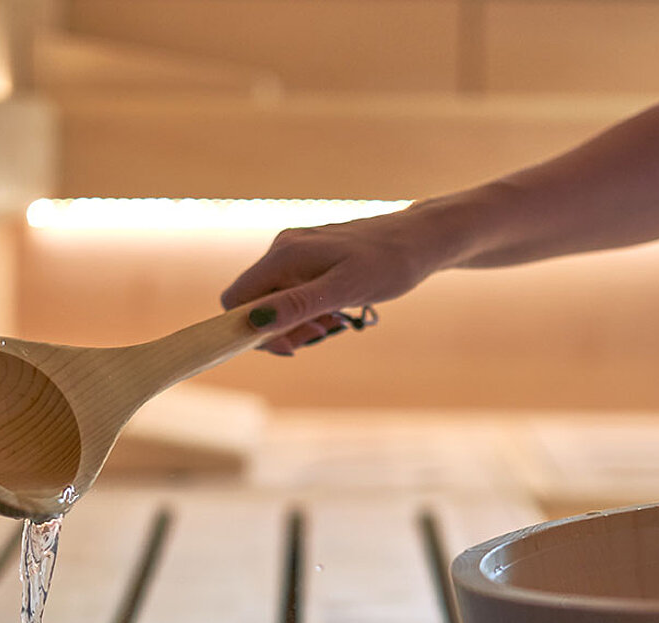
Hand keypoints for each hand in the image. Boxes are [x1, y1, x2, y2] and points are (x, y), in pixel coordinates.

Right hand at [220, 205, 448, 354]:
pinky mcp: (311, 257)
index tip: (291, 347)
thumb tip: (253, 323)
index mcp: (284, 255)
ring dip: (297, 322)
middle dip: (281, 329)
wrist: (422, 240)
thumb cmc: (389, 264)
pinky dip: (309, 310)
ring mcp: (296, 252)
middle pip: (255, 302)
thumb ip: (298, 305)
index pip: (236, 301)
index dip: (251, 331)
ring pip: (275, 300)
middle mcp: (283, 249)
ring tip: (333, 325)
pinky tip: (336, 313)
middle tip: (321, 336)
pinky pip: (294, 291)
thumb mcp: (345, 289)